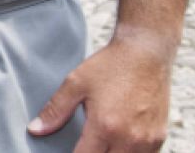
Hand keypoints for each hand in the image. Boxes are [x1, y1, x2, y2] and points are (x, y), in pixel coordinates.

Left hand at [29, 30, 174, 151]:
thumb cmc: (111, 66)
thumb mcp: (76, 83)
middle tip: (85, 145)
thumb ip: (55, 110)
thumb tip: (35, 130)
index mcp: (105, 127)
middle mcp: (129, 139)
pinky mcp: (160, 137)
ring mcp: (148, 140)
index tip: (69, 148)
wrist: (146, 52)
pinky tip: (118, 145)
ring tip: (101, 144)